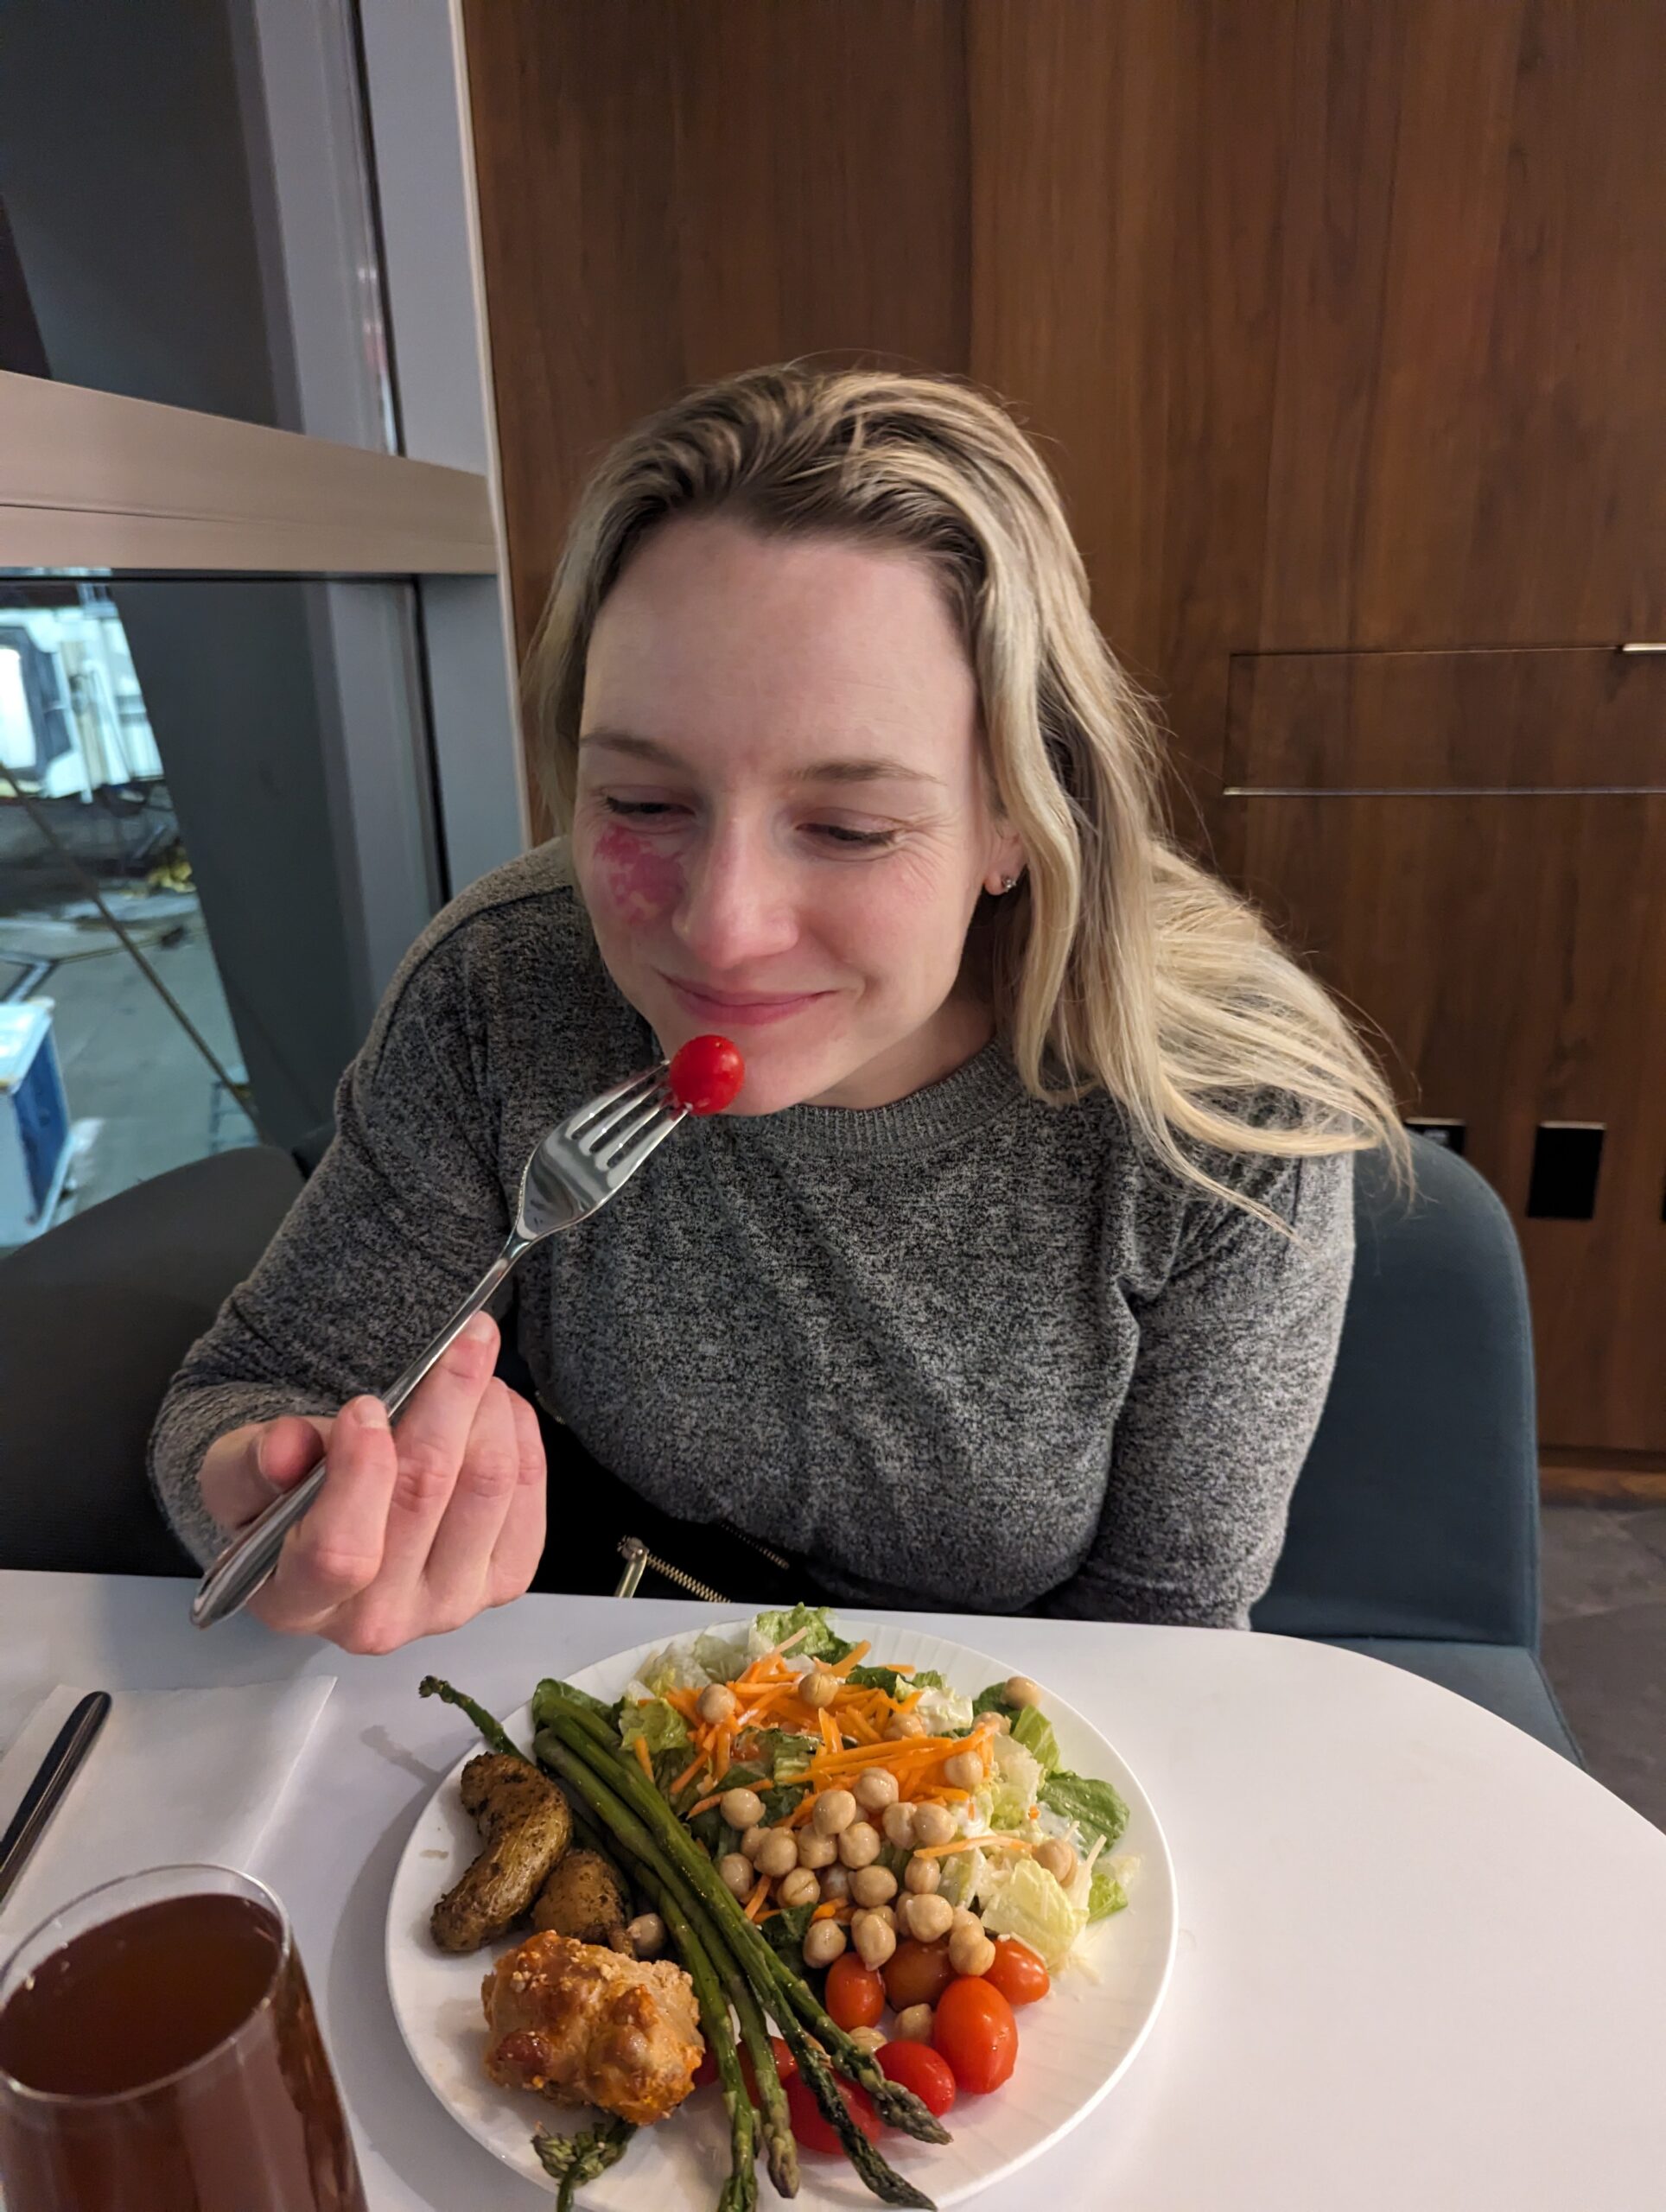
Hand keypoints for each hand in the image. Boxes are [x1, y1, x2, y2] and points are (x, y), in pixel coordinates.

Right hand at [198, 1312, 545, 1652]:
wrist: (324, 1523)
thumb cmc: (279, 1496)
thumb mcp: (237, 1474)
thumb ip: (251, 1462)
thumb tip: (282, 1447)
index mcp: (298, 1600)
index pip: (340, 1552)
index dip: (360, 1472)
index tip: (366, 1405)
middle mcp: (376, 1620)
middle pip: (426, 1500)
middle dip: (449, 1403)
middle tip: (465, 1337)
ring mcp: (446, 1606)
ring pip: (487, 1488)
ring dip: (488, 1411)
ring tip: (474, 1365)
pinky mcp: (502, 1582)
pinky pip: (528, 1497)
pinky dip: (520, 1436)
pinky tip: (498, 1407)